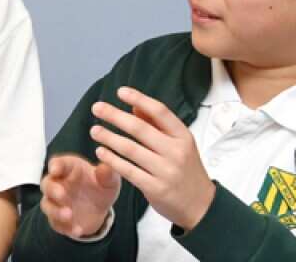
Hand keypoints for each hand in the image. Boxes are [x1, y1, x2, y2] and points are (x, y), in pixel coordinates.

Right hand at [39, 154, 120, 237]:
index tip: (55, 169)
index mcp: (68, 169)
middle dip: (52, 189)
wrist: (99, 208)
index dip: (55, 166)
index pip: (57, 164)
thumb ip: (107, 174)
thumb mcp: (109, 180)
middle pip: (47, 184)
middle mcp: (57, 184)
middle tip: (61, 194)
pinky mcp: (57, 219)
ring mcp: (55, 202)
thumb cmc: (100, 186)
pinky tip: (77, 230)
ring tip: (69, 215)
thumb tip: (105, 168)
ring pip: (47, 205)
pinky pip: (57, 224)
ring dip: (56, 211)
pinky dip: (66, 227)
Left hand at [90, 86, 215, 230]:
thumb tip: (135, 106)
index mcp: (183, 136)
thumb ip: (158, 125)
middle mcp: (176, 152)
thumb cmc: (185, 169)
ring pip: (131, 149)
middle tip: (97, 108)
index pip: (160, 112)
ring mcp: (166, 171)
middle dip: (115, 116)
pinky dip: (112, 160)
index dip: (139, 99)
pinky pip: (128, 170)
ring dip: (109, 137)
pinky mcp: (156, 188)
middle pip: (140, 129)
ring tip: (95, 130)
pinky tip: (101, 152)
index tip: (120, 92)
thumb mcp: (179, 144)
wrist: (200, 205)